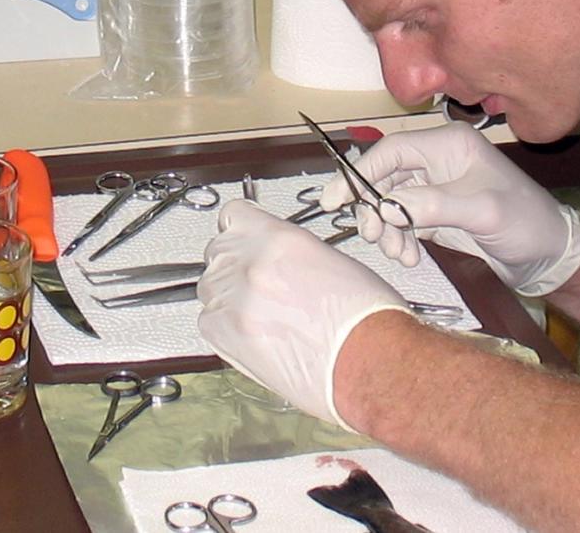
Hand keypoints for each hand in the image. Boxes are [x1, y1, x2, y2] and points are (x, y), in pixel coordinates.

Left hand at [196, 200, 410, 428]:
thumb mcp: (335, 262)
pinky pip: (208, 322)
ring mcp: (233, 300)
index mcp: (279, 239)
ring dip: (230, 295)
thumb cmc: (368, 319)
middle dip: (237, 264)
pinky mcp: (225, 336)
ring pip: (210, 287)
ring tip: (262, 312)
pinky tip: (255, 333)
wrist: (371, 362)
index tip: (245, 237)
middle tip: (261, 283)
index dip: (242, 228)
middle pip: (218, 251)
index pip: (234, 216)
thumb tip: (280, 260)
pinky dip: (225, 327)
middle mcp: (250, 264)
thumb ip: (294, 255)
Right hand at [320, 122, 579, 296]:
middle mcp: (440, 161)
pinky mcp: (437, 214)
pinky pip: (402, 221)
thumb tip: (386, 206)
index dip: (360, 173)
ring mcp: (437, 188)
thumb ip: (433, 205)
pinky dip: (399, 240)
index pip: (392, 150)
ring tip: (399, 254)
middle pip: (385, 176)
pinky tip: (410, 257)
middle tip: (373, 236)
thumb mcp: (483, 211)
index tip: (337, 201)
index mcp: (450, 145)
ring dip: (386, 229)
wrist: (550, 256)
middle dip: (373, 207)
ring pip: (390, 202)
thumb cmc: (527, 223)